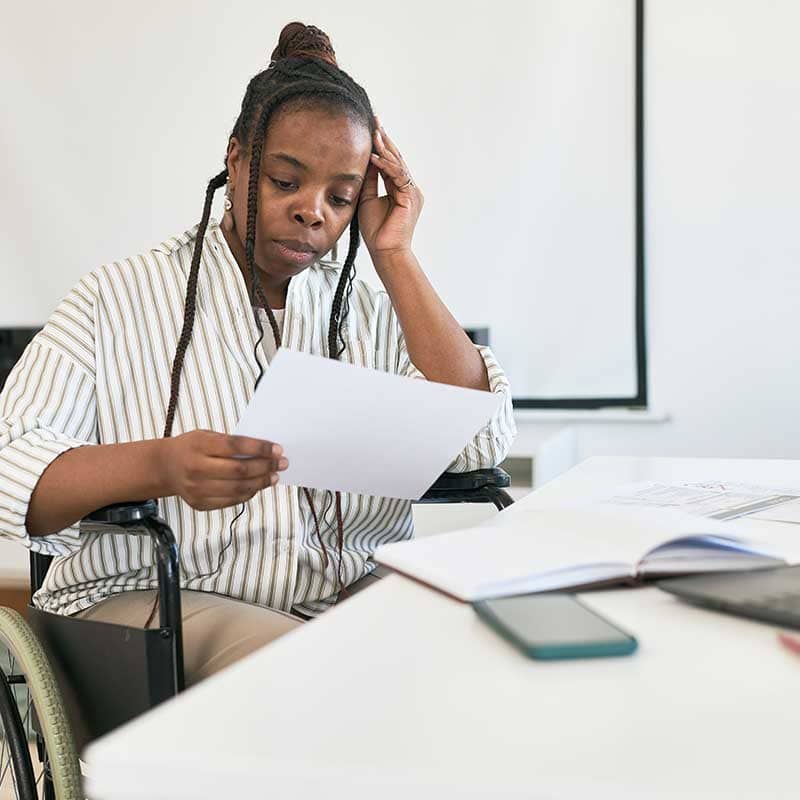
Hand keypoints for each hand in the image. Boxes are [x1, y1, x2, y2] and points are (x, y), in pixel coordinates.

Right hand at [159, 430, 287, 510]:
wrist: (165, 467)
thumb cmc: (192, 447)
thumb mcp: (207, 436)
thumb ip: (231, 443)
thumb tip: (264, 451)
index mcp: (199, 446)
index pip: (235, 446)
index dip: (259, 448)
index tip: (277, 449)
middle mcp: (196, 468)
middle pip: (239, 470)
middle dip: (265, 467)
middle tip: (282, 463)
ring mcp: (197, 489)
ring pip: (238, 488)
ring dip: (261, 482)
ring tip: (273, 476)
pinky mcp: (200, 503)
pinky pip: (231, 500)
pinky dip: (248, 493)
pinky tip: (258, 486)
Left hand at [358, 116, 423, 259]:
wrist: (385, 251)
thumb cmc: (376, 231)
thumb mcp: (367, 199)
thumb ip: (369, 180)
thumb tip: (364, 160)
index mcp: (400, 189)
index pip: (390, 162)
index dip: (381, 146)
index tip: (371, 129)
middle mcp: (408, 188)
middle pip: (396, 158)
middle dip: (384, 140)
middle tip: (374, 120)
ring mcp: (411, 192)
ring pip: (398, 164)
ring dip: (385, 148)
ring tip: (373, 134)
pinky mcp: (410, 197)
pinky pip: (398, 176)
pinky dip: (386, 165)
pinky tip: (374, 157)